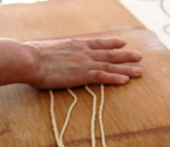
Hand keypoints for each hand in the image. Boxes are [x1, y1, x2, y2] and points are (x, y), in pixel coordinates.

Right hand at [24, 37, 142, 89]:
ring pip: (110, 65)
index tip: (122, 43)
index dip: (111, 43)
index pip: (97, 43)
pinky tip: (125, 80)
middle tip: (139, 57)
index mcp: (74, 44)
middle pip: (109, 54)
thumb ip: (55, 53)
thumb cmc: (32, 55)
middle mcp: (83, 52)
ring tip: (139, 71)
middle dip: (126, 56)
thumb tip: (51, 55)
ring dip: (126, 68)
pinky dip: (115, 78)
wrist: (30, 59)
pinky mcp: (82, 75)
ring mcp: (84, 63)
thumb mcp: (46, 49)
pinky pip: (103, 76)